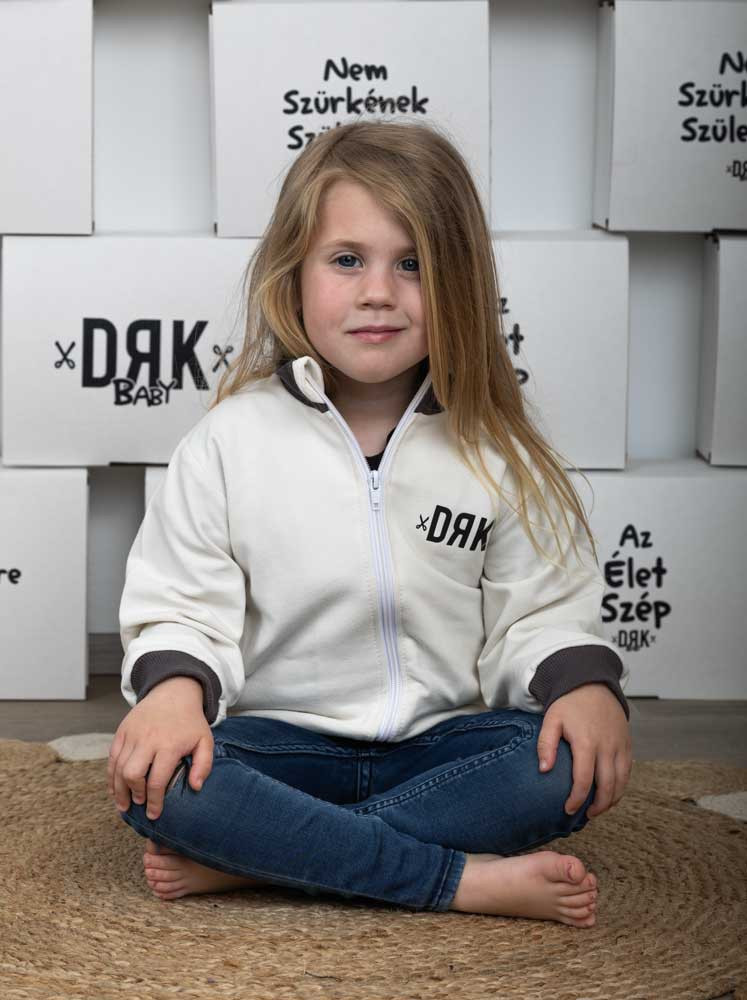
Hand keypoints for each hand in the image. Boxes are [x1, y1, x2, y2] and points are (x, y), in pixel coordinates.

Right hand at [108, 676, 213, 820]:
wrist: (173, 692)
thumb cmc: (190, 721)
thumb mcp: (205, 740)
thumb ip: (204, 764)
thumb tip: (196, 787)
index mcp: (169, 745)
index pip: (156, 781)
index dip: (154, 802)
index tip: (154, 815)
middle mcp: (148, 740)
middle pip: (132, 775)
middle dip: (134, 795)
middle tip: (138, 805)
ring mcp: (132, 734)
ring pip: (118, 768)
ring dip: (118, 789)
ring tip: (123, 805)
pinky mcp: (122, 731)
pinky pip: (112, 757)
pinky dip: (111, 775)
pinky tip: (115, 788)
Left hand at [536, 683, 632, 818]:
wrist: (593, 684)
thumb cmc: (569, 704)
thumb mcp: (552, 720)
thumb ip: (546, 744)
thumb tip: (544, 770)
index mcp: (587, 742)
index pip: (583, 780)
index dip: (577, 799)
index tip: (569, 810)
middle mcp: (607, 747)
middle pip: (607, 786)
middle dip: (597, 806)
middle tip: (585, 815)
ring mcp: (620, 746)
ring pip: (621, 782)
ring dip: (611, 800)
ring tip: (598, 809)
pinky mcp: (627, 744)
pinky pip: (628, 771)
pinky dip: (621, 786)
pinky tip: (610, 793)